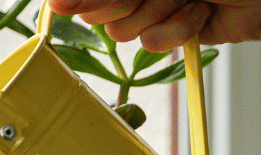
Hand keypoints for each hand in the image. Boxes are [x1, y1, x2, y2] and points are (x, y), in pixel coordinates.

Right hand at [44, 0, 260, 51]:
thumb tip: (70, 0)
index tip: (60, 4)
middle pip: (100, 9)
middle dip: (131, 2)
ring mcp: (150, 7)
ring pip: (122, 31)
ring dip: (161, 13)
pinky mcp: (167, 32)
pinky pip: (150, 44)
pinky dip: (178, 29)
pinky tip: (199, 13)